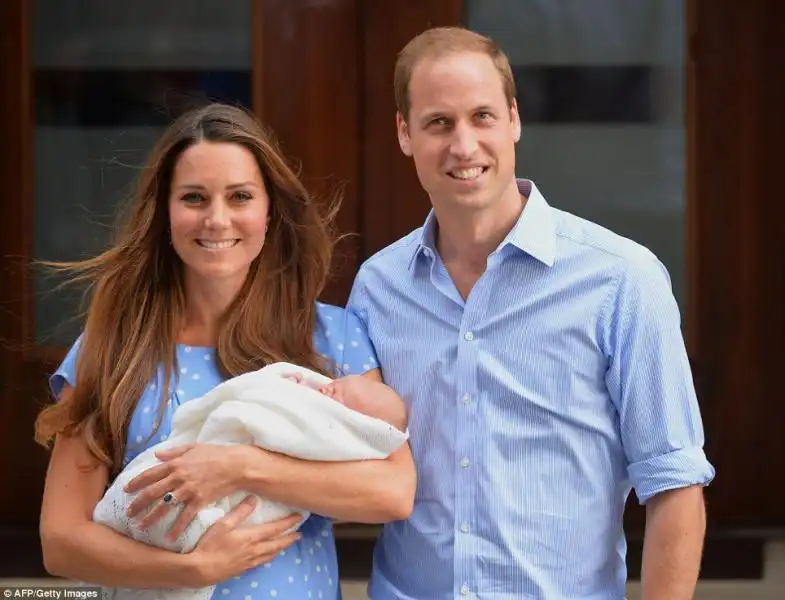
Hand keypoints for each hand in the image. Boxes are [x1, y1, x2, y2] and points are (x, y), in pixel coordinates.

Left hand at [125, 443, 239, 539]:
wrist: (235, 465)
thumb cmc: (215, 454)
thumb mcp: (193, 447)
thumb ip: (173, 452)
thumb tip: (156, 455)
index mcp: (176, 464)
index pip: (150, 474)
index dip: (136, 482)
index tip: (126, 490)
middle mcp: (178, 477)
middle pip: (152, 492)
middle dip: (138, 504)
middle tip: (128, 513)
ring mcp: (188, 490)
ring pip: (164, 506)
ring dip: (151, 518)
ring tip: (140, 527)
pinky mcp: (199, 501)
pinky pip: (184, 517)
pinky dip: (176, 528)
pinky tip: (168, 537)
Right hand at [190, 497, 303, 585]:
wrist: (201, 570)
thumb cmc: (211, 545)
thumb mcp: (223, 524)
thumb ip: (240, 512)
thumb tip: (254, 498)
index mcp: (252, 537)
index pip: (276, 528)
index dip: (288, 523)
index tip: (299, 517)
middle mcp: (255, 550)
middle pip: (277, 543)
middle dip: (290, 538)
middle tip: (299, 534)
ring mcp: (250, 561)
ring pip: (271, 554)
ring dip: (281, 548)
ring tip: (287, 544)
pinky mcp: (244, 569)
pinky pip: (262, 562)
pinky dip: (270, 557)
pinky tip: (269, 556)